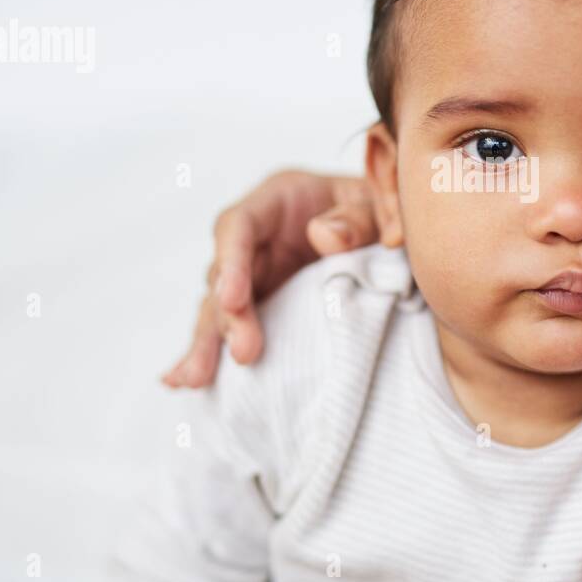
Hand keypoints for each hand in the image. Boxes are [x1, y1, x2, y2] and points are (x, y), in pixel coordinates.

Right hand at [162, 170, 378, 387]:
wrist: (396, 233)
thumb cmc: (386, 209)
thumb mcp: (381, 203)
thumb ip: (361, 217)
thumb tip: (322, 236)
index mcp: (279, 199)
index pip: (239, 224)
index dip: (230, 261)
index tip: (232, 300)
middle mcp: (258, 237)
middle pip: (224, 273)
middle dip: (227, 316)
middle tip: (244, 354)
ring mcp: (258, 274)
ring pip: (219, 309)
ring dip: (208, 344)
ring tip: (192, 380)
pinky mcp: (264, 306)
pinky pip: (233, 328)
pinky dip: (211, 353)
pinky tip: (185, 382)